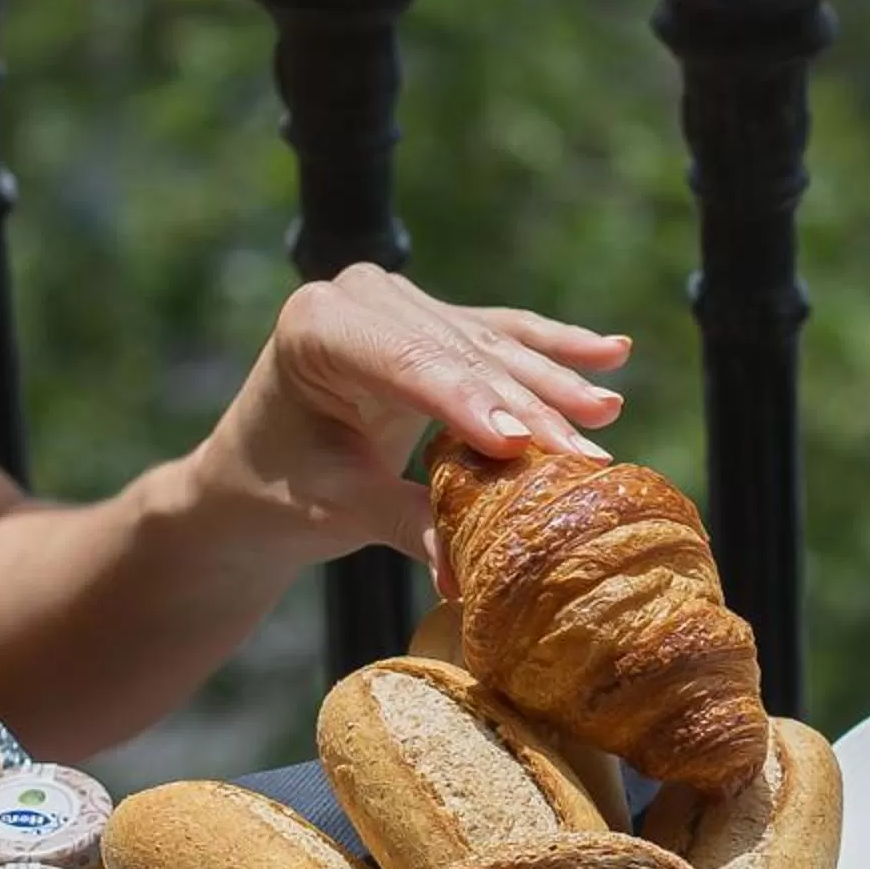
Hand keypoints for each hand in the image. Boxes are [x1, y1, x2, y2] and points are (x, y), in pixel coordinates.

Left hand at [190, 263, 629, 566]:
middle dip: (529, 407)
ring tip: (609, 413)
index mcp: (318, 328)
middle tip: (587, 456)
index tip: (525, 444)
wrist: (257, 476)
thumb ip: (404, 522)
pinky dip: (556, 348)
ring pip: (491, 345)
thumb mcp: (338, 508)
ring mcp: (399, 299)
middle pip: (461, 356)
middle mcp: (360, 296)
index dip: (472, 403)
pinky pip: (502, 333)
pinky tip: (612, 351)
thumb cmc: (282, 492)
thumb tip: (466, 572)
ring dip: (556, 383)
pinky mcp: (433, 319)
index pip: (410, 363)